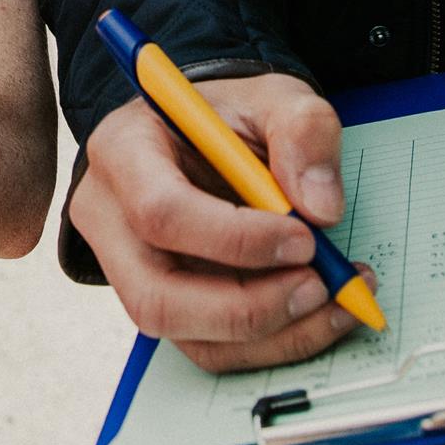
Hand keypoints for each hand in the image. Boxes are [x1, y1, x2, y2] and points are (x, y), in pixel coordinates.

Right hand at [69, 73, 372, 372]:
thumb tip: (320, 210)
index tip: (304, 239)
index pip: (159, 211)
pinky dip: (272, 341)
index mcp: (123, 152)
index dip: (233, 238)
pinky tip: (318, 312)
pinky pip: (210, 347)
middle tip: (320, 287)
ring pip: (184, 334)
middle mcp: (110, 219)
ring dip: (270, 333)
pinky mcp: (162, 303)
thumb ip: (303, 132)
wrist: (209, 137)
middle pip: (156, 296)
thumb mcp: (274, 97)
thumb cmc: (232, 116)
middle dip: (248, 307)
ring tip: (334, 300)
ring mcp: (129, 270)